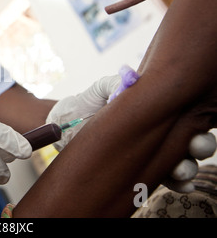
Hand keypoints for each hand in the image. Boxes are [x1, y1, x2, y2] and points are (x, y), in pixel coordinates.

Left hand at [47, 66, 216, 192]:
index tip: (196, 124)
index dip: (197, 120)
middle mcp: (160, 131)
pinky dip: (177, 184)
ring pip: (181, 162)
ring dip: (187, 167)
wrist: (65, 126)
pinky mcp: (138, 171)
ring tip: (181, 169)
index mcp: (156, 109)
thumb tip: (132, 80)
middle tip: (195, 146)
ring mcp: (151, 152)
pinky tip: (182, 185)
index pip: (185, 114)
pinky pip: (162, 179)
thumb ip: (118, 84)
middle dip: (200, 144)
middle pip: (193, 139)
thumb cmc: (87, 103)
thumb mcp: (102, 89)